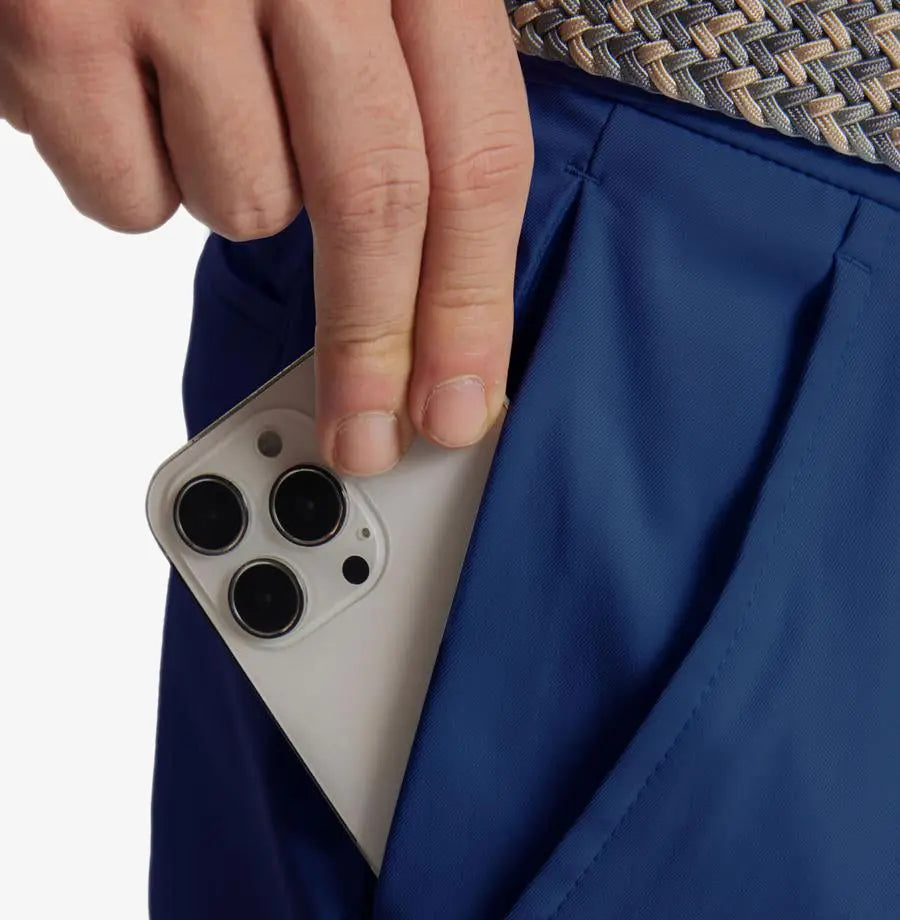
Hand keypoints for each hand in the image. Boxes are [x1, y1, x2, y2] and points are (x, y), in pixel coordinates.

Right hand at [0, 0, 533, 473]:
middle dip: (375, 342)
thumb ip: (397, 95)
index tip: (463, 399)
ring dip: (229, 191)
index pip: (477, 149)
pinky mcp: (61, 18)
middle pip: (377, 199)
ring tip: (190, 99)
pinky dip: (129, 175)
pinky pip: (131, 195)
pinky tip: (117, 94)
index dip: (474, 297)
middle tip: (368, 433)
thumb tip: (432, 290)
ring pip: (247, 203)